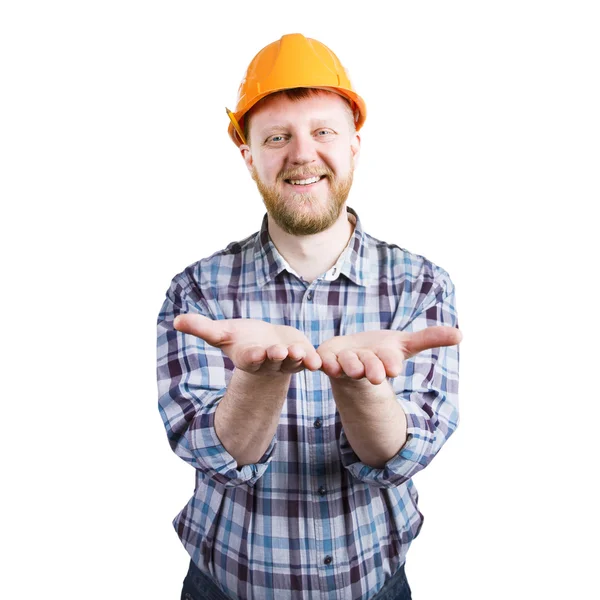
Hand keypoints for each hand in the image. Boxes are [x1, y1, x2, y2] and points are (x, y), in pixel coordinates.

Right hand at [173, 314, 321, 376]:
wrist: (265, 344)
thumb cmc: (241, 338)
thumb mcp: (221, 332)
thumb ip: (201, 328)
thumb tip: (174, 321)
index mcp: (249, 356)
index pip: (250, 358)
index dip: (254, 355)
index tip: (256, 352)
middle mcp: (269, 361)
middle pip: (274, 359)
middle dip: (277, 356)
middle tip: (280, 351)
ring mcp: (287, 362)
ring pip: (293, 361)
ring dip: (297, 357)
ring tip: (300, 351)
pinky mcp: (303, 356)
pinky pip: (309, 360)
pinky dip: (313, 360)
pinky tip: (319, 360)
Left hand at [317, 326, 462, 384]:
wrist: (349, 356)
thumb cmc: (379, 352)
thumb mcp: (404, 344)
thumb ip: (429, 338)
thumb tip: (461, 335)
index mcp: (382, 363)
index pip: (388, 363)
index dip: (390, 364)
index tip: (392, 368)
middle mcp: (362, 366)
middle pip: (367, 367)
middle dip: (371, 368)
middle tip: (374, 373)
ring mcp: (342, 365)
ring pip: (344, 365)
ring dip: (347, 364)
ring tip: (351, 363)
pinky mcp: (325, 360)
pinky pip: (322, 362)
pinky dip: (322, 362)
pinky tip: (323, 361)